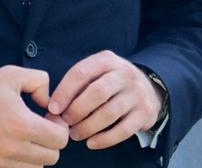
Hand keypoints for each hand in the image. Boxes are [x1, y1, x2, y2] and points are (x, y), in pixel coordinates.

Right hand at [0, 67, 68, 167]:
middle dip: (50, 142)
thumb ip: (41, 82)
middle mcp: (12, 148)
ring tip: (26, 138)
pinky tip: (13, 147)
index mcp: (22, 124)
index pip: (60, 140)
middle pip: (52, 157)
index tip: (49, 118)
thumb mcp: (14, 74)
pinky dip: (19, 164)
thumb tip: (50, 103)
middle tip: (39, 128)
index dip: (60, 127)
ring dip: (36, 155)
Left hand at [48, 51, 163, 150]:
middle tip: (66, 122)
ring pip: (109, 113)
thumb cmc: (111, 83)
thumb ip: (77, 85)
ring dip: (88, 127)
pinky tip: (92, 143)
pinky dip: (105, 139)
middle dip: (77, 110)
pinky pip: (123, 130)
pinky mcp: (145, 112)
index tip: (53, 108)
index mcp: (108, 60)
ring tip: (76, 134)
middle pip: (97, 92)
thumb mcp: (97, 73)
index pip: (81, 72)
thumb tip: (54, 108)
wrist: (149, 87)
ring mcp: (137, 93)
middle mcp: (125, 73)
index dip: (64, 92)